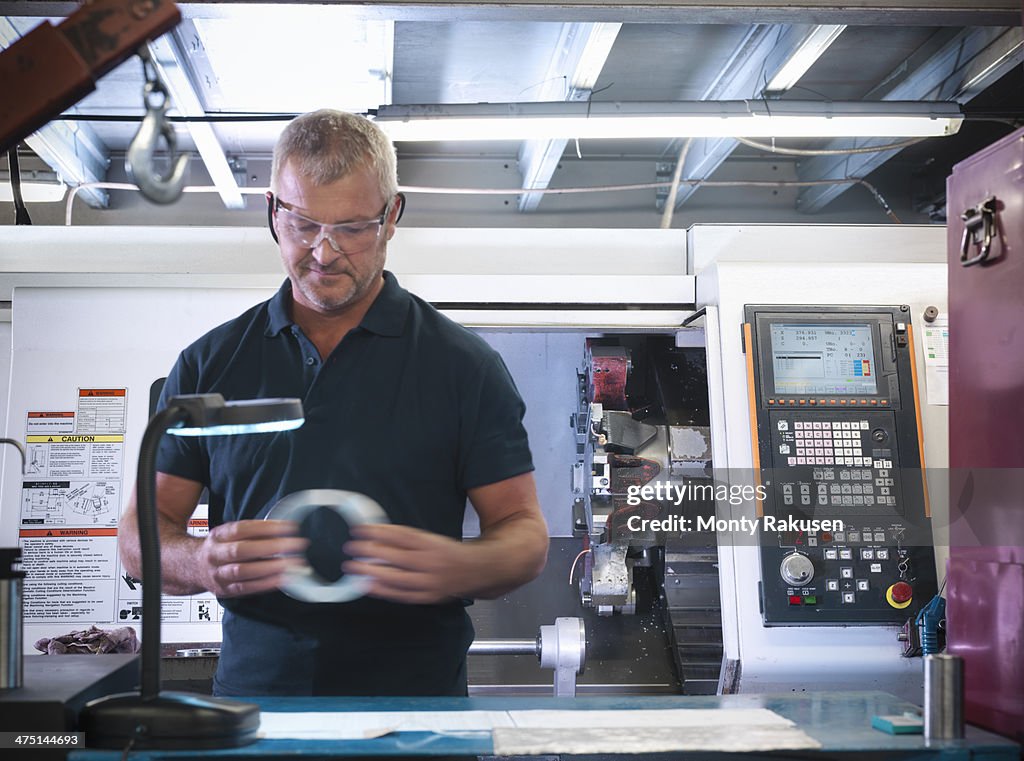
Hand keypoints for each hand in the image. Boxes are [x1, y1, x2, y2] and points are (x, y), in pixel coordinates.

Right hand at [198, 519, 308, 597]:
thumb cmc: (219, 547)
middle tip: (295, 545)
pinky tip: (283, 579)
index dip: (266, 527)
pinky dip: (266, 584)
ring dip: (271, 567)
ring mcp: (219, 574)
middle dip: (272, 546)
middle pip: (242, 550)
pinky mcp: (225, 590)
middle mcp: (216, 554)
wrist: (190, 567)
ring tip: (293, 563)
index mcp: (219, 535)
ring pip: (243, 571)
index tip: (289, 527)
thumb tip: (283, 528)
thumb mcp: (229, 533)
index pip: (243, 528)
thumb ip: (252, 531)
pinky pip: (246, 588)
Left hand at [342, 524, 470, 604]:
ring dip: (371, 572)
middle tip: (350, 548)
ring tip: (352, 568)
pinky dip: (382, 591)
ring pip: (396, 578)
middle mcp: (431, 562)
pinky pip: (402, 595)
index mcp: (432, 544)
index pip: (401, 535)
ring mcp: (429, 581)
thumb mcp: (431, 539)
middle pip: (395, 557)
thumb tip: (378, 535)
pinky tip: (367, 586)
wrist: (477, 570)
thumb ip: (407, 539)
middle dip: (370, 551)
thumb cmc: (449, 553)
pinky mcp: (428, 596)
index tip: (360, 529)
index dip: (378, 532)